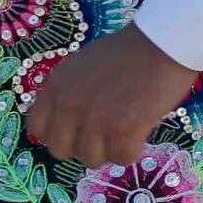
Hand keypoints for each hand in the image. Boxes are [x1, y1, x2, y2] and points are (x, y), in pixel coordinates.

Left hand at [23, 29, 196, 169]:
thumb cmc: (129, 51)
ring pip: (91, 159)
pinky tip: (141, 136)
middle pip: (61, 150)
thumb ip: (69, 92)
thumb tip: (71, 122)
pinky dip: (132, 151)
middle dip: (82, 147)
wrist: (164, 43)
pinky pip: (121, 158)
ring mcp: (95, 119)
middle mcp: (69, 105)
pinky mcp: (124, 129)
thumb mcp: (83, 66)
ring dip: (109, 151)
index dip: (58, 134)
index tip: (76, 132)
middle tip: (104, 135)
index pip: (37, 128)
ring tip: (125, 134)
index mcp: (56, 87)